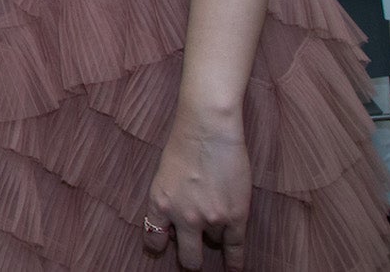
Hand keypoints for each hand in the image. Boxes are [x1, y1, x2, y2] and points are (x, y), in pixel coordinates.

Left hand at [146, 115, 250, 268]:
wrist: (208, 130)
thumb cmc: (183, 145)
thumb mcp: (163, 175)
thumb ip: (168, 200)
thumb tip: (175, 225)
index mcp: (159, 204)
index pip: (154, 238)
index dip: (160, 244)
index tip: (166, 247)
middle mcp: (182, 217)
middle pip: (188, 256)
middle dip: (191, 258)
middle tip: (194, 256)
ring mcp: (210, 219)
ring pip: (215, 242)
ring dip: (215, 233)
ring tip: (216, 210)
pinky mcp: (235, 217)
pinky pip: (235, 248)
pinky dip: (235, 262)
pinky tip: (235, 269)